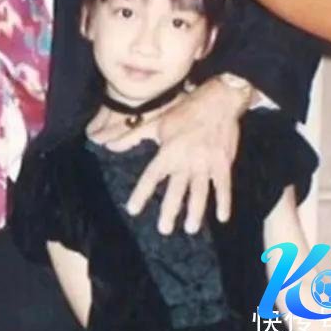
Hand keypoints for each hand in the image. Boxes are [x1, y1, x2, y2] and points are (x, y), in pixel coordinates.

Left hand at [110, 77, 247, 234]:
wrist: (218, 101)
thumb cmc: (185, 111)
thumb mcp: (156, 122)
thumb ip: (131, 136)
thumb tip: (106, 143)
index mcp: (168, 151)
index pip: (151, 176)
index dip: (141, 193)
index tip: (133, 209)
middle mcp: (186, 160)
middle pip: (176, 190)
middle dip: (170, 210)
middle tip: (164, 229)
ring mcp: (206, 163)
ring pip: (199, 192)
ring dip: (196, 211)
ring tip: (191, 228)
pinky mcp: (223, 164)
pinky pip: (223, 187)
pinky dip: (224, 202)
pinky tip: (222, 217)